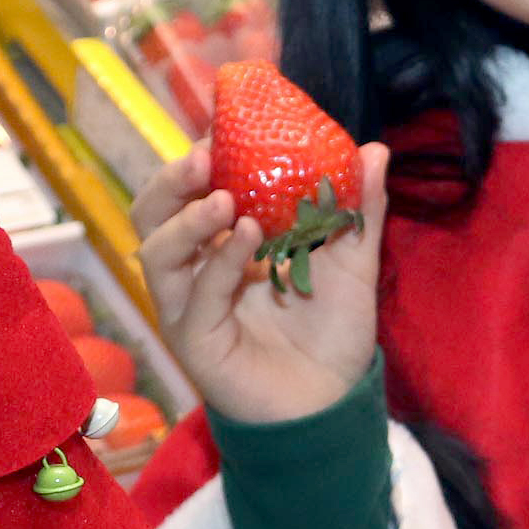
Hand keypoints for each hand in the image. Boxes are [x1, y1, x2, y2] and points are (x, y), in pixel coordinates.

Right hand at [132, 138, 390, 425]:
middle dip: (172, 180)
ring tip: (225, 199)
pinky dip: (216, 264)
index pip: (191, 191)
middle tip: (203, 155)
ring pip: (156, 252)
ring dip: (186, 219)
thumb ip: (360, 209)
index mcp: (223, 242)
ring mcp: (188, 305)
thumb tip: (375, 150)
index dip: (197, 158)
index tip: (221, 127)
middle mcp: (195, 269)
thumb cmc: (334, 332)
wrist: (336, 402)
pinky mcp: (194, 341)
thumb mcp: (353, 261)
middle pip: (153, 214)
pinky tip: (247, 238)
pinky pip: (192, 298)